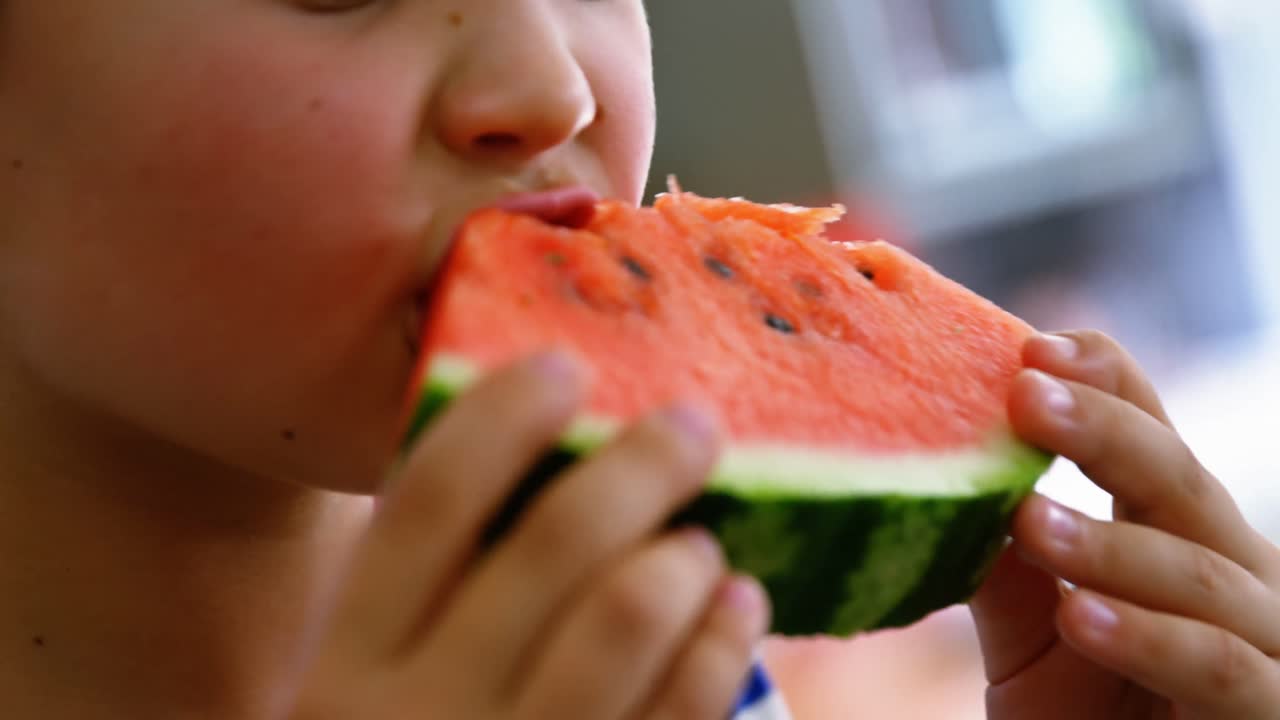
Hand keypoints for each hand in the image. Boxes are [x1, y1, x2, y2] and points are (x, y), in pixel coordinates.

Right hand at [278, 353, 768, 718]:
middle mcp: (416, 711)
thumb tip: (548, 460)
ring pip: (623, 619)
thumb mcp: (371, 689)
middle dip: (639, 465)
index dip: (502, 419)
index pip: (427, 500)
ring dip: (681, 556)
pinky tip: (737, 607)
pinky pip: (676, 712)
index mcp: (346, 660)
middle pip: (551, 542)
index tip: (565, 365)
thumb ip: (428, 597)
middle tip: (692, 425)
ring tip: (700, 542)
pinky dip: (719, 647)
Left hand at [970, 331, 1279, 719]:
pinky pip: (1220, 666)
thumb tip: (941, 481)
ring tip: (1029, 521)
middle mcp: (1232, 568)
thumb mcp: (1030, 638)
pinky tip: (1082, 616)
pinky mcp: (1269, 710)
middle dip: (1104, 432)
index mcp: (1176, 530)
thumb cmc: (1088, 713)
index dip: (1105, 383)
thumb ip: (1001, 571)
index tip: (1031, 350)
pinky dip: (1152, 638)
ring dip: (1110, 542)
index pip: (1153, 431)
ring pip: (1196, 571)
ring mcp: (1265, 637)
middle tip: (1026, 396)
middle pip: (1180, 478)